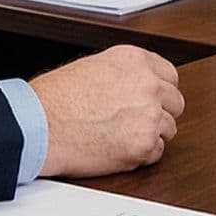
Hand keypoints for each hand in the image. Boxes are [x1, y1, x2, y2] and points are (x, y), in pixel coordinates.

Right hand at [33, 44, 185, 176]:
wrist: (39, 126)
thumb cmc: (54, 99)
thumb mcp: (92, 67)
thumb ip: (123, 74)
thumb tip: (136, 85)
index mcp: (135, 60)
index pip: (170, 75)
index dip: (160, 90)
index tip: (152, 99)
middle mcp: (147, 84)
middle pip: (175, 102)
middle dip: (159, 112)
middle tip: (136, 120)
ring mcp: (149, 115)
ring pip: (168, 128)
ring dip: (150, 134)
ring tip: (121, 135)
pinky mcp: (144, 145)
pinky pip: (157, 152)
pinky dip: (141, 154)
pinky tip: (118, 148)